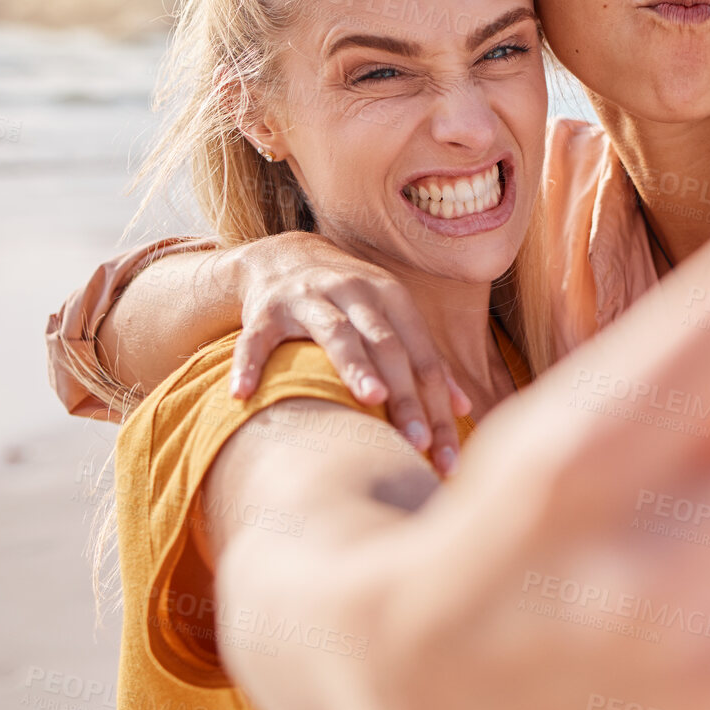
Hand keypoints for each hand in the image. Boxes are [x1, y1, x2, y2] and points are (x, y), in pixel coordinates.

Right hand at [229, 231, 467, 473]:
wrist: (287, 256)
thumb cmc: (352, 302)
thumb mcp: (392, 320)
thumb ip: (424, 362)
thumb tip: (466, 409)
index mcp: (393, 298)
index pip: (423, 358)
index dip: (437, 405)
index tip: (446, 453)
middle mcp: (356, 292)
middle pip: (388, 346)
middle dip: (406, 395)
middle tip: (417, 441)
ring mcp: (309, 298)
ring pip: (336, 334)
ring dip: (354, 366)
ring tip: (370, 401)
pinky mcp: (265, 310)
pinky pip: (256, 340)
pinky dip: (249, 365)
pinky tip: (243, 396)